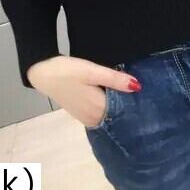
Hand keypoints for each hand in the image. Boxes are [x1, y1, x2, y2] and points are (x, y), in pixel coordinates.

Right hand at [26, 55, 141, 127]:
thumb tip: (138, 87)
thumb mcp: (92, 71)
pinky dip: (109, 105)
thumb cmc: (68, 71)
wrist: (43, 73)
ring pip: (109, 114)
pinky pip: (101, 112)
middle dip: (129, 104)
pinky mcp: (81, 113)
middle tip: (143, 90)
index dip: (136, 102)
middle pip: (117, 114)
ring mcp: (86, 117)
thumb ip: (115, 79)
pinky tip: (114, 95)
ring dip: (119, 105)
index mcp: (98, 109)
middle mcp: (93, 118)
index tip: (147, 93)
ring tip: (131, 91)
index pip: (124, 111)